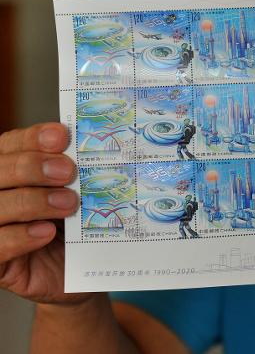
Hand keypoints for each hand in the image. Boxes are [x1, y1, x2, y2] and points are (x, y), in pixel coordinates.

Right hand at [0, 123, 86, 303]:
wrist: (81, 270)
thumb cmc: (76, 225)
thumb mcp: (79, 195)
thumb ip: (74, 174)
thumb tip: (91, 148)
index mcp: (12, 171)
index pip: (10, 145)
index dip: (32, 138)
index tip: (61, 137)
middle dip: (33, 167)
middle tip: (68, 172)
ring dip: (33, 201)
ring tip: (68, 203)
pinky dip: (21, 236)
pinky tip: (47, 232)